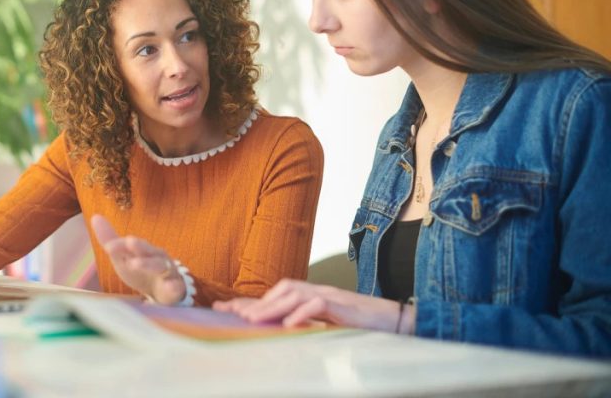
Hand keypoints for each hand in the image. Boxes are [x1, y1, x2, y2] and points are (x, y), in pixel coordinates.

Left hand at [90, 214, 185, 304]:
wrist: (163, 291)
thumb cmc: (140, 269)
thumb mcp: (122, 256)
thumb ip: (110, 240)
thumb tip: (95, 216)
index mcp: (143, 249)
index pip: (131, 244)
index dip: (121, 245)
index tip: (109, 247)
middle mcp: (156, 256)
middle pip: (148, 250)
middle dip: (139, 246)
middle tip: (129, 242)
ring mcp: (167, 271)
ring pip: (160, 266)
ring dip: (149, 264)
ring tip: (136, 264)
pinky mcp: (175, 288)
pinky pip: (175, 287)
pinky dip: (173, 286)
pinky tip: (170, 286)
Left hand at [212, 279, 413, 333]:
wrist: (398, 320)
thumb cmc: (364, 325)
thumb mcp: (330, 326)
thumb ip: (307, 325)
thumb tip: (282, 332)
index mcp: (312, 296)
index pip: (277, 295)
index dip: (251, 301)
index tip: (224, 308)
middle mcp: (318, 291)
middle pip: (282, 290)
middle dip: (256, 302)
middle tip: (233, 315)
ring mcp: (331, 295)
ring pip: (295, 294)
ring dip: (272, 306)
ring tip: (253, 320)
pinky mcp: (344, 305)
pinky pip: (319, 304)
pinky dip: (302, 313)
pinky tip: (289, 324)